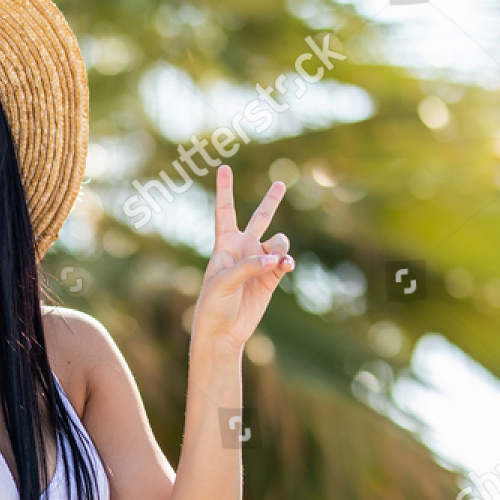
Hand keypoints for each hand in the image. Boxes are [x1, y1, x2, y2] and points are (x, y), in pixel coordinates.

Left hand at [191, 165, 292, 350]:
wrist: (222, 332)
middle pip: (259, 218)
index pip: (225, 212)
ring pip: (279, 240)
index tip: (224, 167)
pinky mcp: (271, 279)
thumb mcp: (223, 282)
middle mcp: (243, 250)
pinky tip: (285, 266)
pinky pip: (285, 261)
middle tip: (281, 183)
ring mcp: (259, 263)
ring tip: (277, 262)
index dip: (225, 190)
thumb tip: (276, 259)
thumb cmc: (213, 305)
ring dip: (281, 246)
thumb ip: (249, 266)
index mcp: (224, 245)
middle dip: (271, 202)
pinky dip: (287, 261)